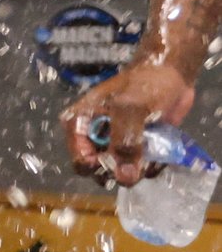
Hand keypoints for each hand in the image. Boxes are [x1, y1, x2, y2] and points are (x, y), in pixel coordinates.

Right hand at [63, 59, 195, 185]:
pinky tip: (161, 155)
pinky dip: (151, 166)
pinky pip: (138, 168)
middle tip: (141, 159)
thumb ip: (125, 142)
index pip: (81, 161)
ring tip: (155, 154)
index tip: (124, 161)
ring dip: (141, 169)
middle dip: (123, 170)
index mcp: (79, 124)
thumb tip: (124, 178)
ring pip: (122, 172)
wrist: (171, 73)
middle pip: (100, 171)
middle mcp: (93, 137)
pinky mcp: (135, 147)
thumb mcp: (131, 109)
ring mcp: (114, 143)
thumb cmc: (145, 84)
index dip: (101, 167)